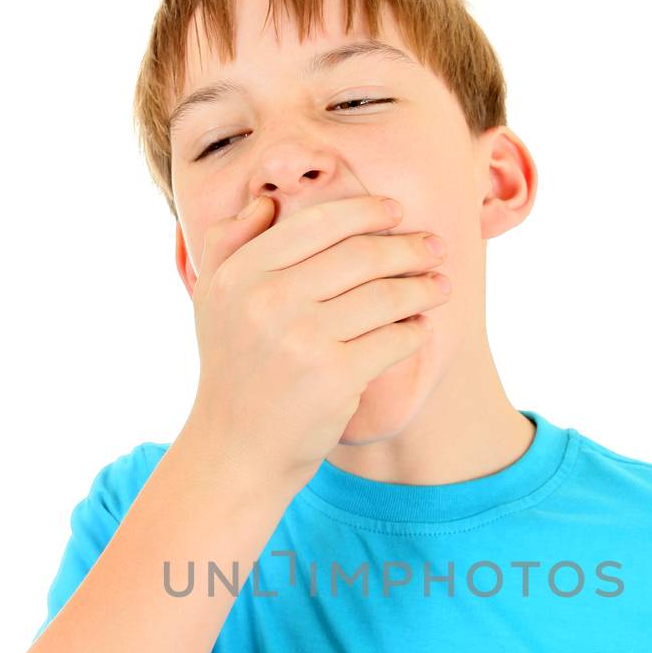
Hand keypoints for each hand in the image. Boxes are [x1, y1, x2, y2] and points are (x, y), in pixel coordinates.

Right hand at [185, 192, 450, 494]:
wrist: (237, 449)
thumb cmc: (233, 370)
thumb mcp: (210, 301)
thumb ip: (226, 243)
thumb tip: (266, 203)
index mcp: (241, 274)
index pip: (318, 225)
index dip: (366, 211)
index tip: (395, 210)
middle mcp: (268, 300)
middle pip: (360, 255)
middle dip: (408, 247)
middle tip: (435, 247)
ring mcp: (303, 338)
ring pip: (384, 295)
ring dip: (423, 287)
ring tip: (441, 286)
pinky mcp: (335, 376)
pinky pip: (393, 339)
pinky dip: (415, 331)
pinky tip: (421, 327)